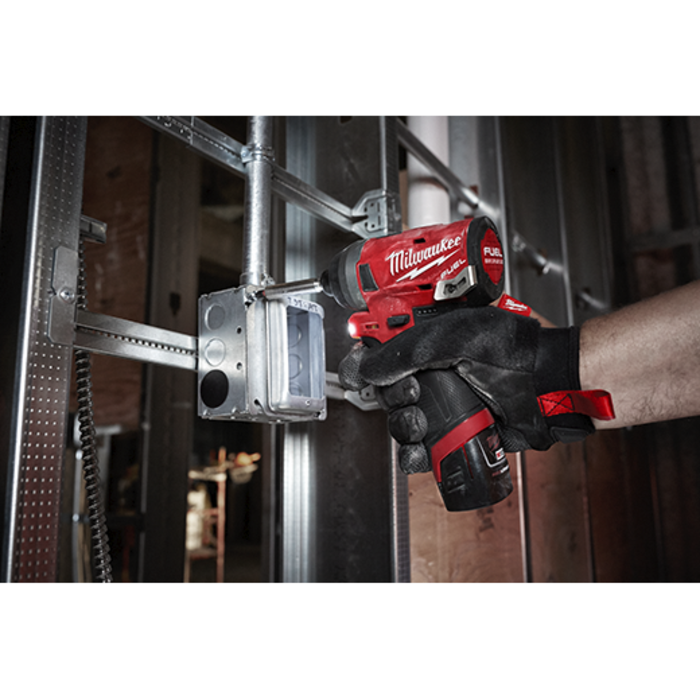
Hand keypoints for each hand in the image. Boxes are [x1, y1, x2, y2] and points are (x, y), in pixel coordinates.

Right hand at [339, 306, 611, 472]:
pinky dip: (414, 455)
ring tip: (420, 421)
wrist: (547, 384)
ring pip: (400, 422)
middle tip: (412, 393)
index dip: (365, 363)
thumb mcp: (449, 338)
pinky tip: (419, 450)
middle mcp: (431, 372)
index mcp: (426, 343)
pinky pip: (421, 450)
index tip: (363, 374)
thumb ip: (403, 352)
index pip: (381, 352)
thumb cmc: (509, 350)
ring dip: (401, 426)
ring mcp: (443, 404)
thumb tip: (366, 369)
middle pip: (386, 392)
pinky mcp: (454, 432)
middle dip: (391, 398)